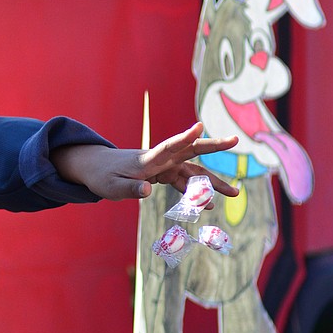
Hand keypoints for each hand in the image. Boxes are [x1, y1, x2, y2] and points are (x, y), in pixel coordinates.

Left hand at [52, 122, 239, 201]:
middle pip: (190, 151)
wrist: (97, 168)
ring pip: (193, 172)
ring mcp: (163, 166)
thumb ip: (129, 188)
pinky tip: (208, 205)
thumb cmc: (102, 176)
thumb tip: (147, 191)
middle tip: (235, 140)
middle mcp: (159, 159)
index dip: (184, 137)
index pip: (169, 146)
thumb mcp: (111, 187)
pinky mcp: (163, 173)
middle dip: (213, 146)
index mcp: (147, 159)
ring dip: (212, 183)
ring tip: (235, 194)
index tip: (199, 127)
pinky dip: (196, 192)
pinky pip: (184, 182)